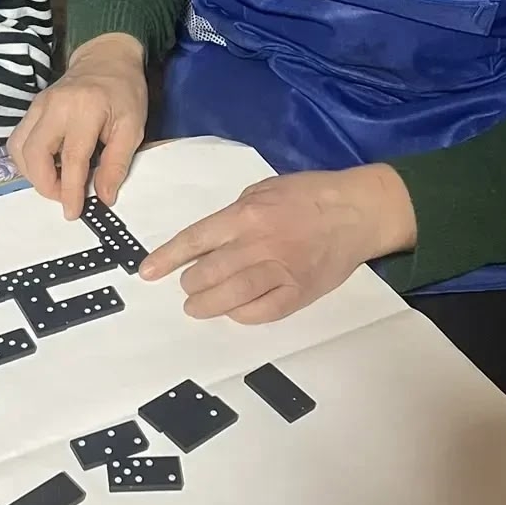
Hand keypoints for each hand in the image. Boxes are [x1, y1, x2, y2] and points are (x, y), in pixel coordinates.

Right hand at [9, 33, 148, 218]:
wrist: (107, 59)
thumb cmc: (124, 93)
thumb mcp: (133, 127)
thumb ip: (117, 163)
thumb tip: (104, 197)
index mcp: (85, 109)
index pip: (71, 158)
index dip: (70, 190)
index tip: (73, 212)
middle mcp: (55, 106)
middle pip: (34, 154)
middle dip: (44, 184)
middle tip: (64, 196)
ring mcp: (38, 105)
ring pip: (19, 148)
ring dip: (33, 173)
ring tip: (56, 182)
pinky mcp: (31, 108)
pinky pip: (18, 140)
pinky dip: (28, 160)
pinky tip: (47, 166)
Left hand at [140, 165, 416, 322]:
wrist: (358, 211)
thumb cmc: (310, 195)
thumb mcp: (265, 189)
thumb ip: (236, 213)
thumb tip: (209, 238)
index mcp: (247, 214)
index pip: (196, 239)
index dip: (167, 258)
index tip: (148, 272)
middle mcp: (259, 243)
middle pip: (208, 272)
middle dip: (189, 284)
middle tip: (187, 286)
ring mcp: (281, 270)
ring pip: (230, 296)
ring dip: (207, 304)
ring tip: (197, 305)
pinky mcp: (300, 291)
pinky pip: (262, 312)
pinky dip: (242, 315)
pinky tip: (234, 311)